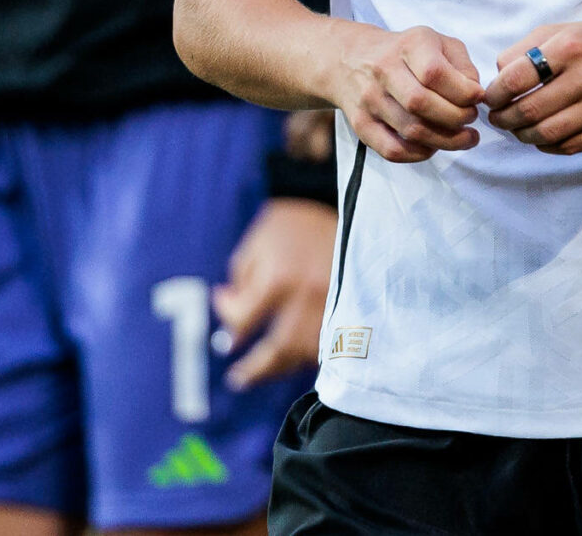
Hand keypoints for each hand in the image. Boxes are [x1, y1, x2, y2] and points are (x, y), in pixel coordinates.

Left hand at [214, 199, 334, 388]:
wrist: (341, 202)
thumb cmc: (293, 223)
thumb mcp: (257, 242)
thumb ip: (240, 278)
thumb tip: (229, 308)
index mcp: (280, 278)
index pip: (245, 321)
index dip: (230, 324)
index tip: (226, 322)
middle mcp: (308, 298)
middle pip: (278, 351)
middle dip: (255, 370)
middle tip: (237, 380)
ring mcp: (336, 306)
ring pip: (308, 354)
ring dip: (284, 367)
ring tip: (265, 374)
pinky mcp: (354, 308)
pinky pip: (332, 345)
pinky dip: (313, 355)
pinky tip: (299, 357)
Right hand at [324, 23, 482, 162]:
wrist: (350, 59)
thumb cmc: (406, 52)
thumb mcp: (438, 43)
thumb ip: (462, 65)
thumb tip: (475, 95)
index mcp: (408, 45)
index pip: (435, 73)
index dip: (463, 92)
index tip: (477, 99)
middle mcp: (384, 70)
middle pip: (421, 103)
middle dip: (456, 118)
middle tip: (471, 120)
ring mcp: (369, 99)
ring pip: (410, 130)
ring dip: (445, 140)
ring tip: (464, 138)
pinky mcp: (360, 125)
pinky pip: (392, 150)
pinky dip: (419, 154)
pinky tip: (434, 146)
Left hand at [482, 17, 581, 155]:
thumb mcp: (566, 29)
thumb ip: (527, 48)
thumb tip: (498, 75)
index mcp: (571, 46)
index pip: (516, 78)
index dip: (495, 93)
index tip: (491, 98)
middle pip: (529, 111)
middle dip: (504, 119)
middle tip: (498, 117)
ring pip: (547, 134)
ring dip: (522, 135)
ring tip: (517, 128)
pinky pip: (570, 146)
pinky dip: (547, 145)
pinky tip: (542, 136)